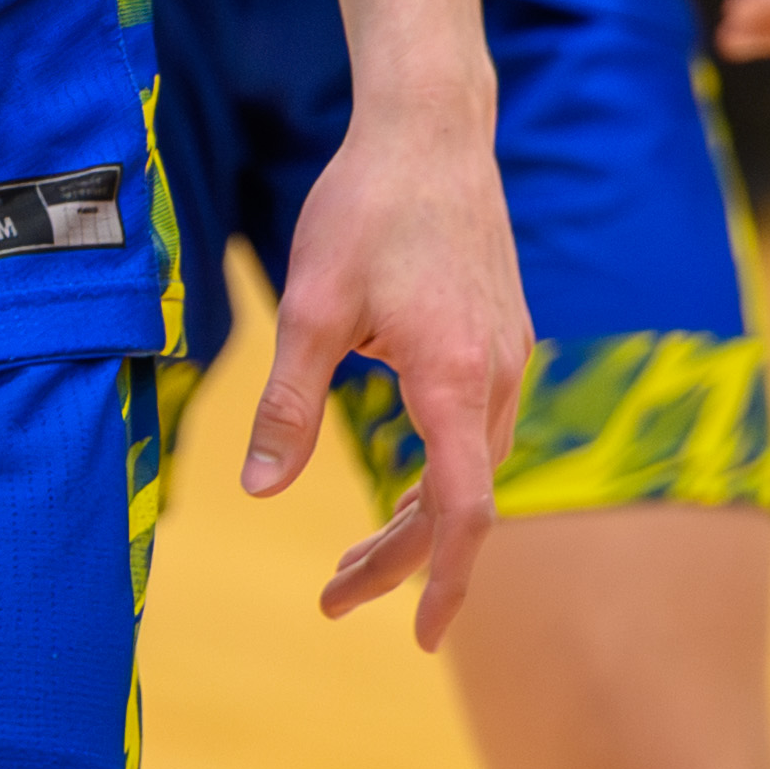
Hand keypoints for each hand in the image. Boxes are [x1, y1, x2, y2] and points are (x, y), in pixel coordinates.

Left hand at [247, 88, 531, 649]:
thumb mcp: (309, 307)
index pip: (462, 512)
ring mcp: (508, 356)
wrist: (431, 129)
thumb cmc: (365, 208)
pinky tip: (401, 483)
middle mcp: (497, 375)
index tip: (421, 639)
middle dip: (402, 561)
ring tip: (355, 558)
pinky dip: (441, 475)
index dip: (443, 582)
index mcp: (454, 378)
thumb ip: (289, 404)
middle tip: (333, 597)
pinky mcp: (503, 338)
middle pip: (463, 502)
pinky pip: (479, 433)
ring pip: (473, 470)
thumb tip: (260, 490)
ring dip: (419, 520)